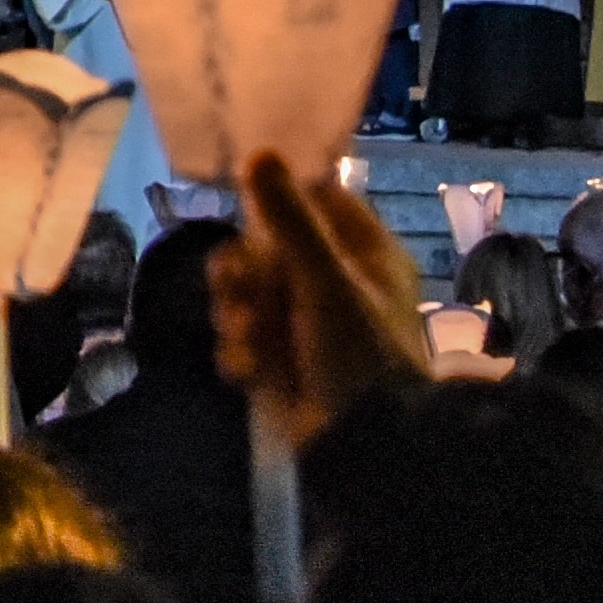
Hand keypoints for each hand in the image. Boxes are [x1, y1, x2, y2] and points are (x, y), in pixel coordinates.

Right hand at [212, 147, 431, 450]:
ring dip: (236, 315)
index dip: (279, 199)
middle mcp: (334, 281)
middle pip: (266, 245)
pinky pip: (240, 335)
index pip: (318, 199)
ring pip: (245, 291)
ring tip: (247, 340)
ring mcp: (304, 321)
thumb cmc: (360, 356)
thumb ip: (290, 220)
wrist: (364, 449)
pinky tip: (248, 372)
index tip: (247, 206)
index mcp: (366, 254)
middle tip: (237, 288)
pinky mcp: (279, 358)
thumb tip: (259, 153)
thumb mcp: (326, 282)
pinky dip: (240, 352)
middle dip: (244, 272)